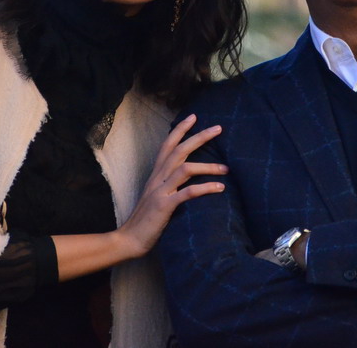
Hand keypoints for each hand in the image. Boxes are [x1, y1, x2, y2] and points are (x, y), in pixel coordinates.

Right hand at [117, 115, 226, 257]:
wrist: (130, 239)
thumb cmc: (146, 219)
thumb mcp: (157, 196)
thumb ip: (169, 184)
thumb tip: (187, 177)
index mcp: (155, 175)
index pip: (167, 145)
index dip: (179, 129)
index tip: (194, 116)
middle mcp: (157, 178)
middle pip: (179, 150)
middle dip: (199, 137)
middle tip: (218, 128)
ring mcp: (160, 191)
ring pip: (185, 169)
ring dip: (208, 166)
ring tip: (226, 168)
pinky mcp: (165, 206)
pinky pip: (188, 193)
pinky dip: (205, 188)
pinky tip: (220, 187)